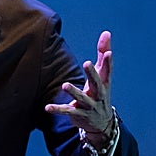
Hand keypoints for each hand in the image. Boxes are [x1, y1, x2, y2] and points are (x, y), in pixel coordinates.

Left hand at [45, 30, 114, 145]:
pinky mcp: (78, 114)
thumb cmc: (99, 92)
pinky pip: (68, 112)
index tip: (108, 53)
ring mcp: (89, 105)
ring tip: (65, 85)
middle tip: (87, 63)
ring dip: (74, 92)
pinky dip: (58, 109)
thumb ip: (102, 54)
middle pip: (97, 83)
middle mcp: (98, 94)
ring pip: (82, 98)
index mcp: (104, 84)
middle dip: (92, 74)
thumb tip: (106, 32)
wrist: (101, 123)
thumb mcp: (102, 75)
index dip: (108, 62)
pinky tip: (47, 107)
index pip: (107, 72)